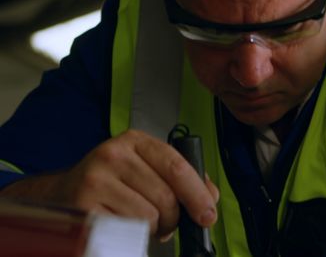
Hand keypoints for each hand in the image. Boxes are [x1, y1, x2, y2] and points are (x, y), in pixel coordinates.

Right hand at [0, 129, 219, 237]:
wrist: (61, 195)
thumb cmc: (114, 184)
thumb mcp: (146, 169)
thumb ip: (182, 178)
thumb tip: (210, 197)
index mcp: (134, 141)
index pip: (176, 165)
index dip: (197, 193)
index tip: (208, 215)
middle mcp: (112, 154)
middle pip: (165, 196)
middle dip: (174, 218)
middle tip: (167, 223)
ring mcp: (94, 180)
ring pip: (148, 216)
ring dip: (153, 228)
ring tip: (141, 223)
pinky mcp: (82, 207)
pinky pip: (126, 230)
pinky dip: (133, 236)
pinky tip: (125, 228)